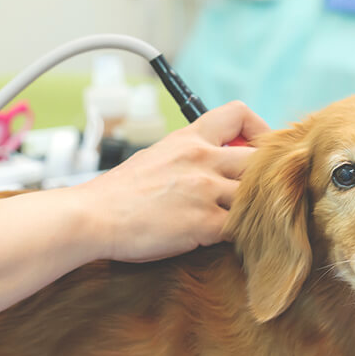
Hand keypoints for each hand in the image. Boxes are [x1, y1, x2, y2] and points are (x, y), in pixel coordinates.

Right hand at [77, 101, 270, 262]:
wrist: (92, 217)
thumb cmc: (118, 195)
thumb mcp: (156, 157)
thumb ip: (188, 157)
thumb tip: (213, 165)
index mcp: (189, 139)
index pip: (238, 114)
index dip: (258, 130)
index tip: (257, 150)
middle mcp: (201, 159)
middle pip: (258, 159)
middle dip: (262, 178)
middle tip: (258, 197)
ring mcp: (205, 191)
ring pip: (255, 196)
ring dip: (252, 211)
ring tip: (242, 224)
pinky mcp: (204, 223)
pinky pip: (240, 229)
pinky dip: (238, 237)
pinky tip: (225, 241)